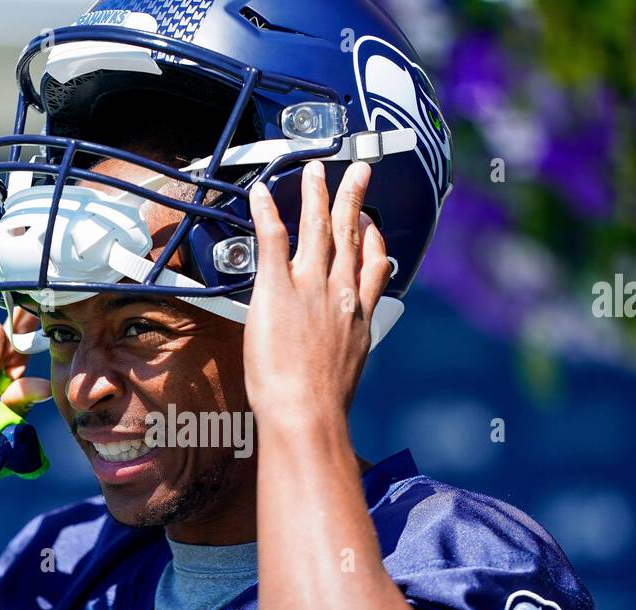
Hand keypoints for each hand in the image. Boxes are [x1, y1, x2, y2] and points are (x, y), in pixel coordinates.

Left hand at [243, 160, 388, 421]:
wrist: (308, 412)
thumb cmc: (323, 406)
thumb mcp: (348, 372)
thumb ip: (344, 349)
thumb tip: (338, 354)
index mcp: (358, 315)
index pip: (373, 267)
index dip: (374, 241)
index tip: (373, 226)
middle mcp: (340, 294)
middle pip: (350, 236)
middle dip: (353, 200)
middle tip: (357, 173)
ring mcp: (310, 287)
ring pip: (317, 228)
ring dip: (317, 195)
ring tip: (316, 171)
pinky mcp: (277, 288)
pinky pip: (273, 239)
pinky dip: (267, 212)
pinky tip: (261, 193)